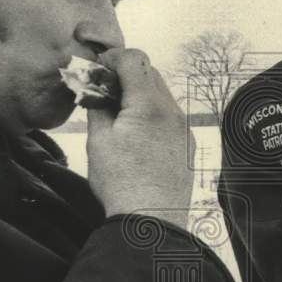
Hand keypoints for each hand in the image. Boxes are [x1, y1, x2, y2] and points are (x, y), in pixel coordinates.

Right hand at [86, 48, 194, 229]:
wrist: (151, 222)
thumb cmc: (122, 185)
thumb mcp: (98, 141)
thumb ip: (96, 106)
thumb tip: (93, 87)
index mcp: (149, 104)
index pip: (134, 59)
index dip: (112, 58)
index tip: (97, 68)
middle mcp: (172, 112)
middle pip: (149, 74)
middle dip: (125, 76)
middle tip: (102, 92)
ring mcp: (184, 129)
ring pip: (161, 96)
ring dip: (140, 96)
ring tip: (119, 117)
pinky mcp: (187, 145)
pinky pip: (170, 118)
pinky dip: (152, 115)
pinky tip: (137, 136)